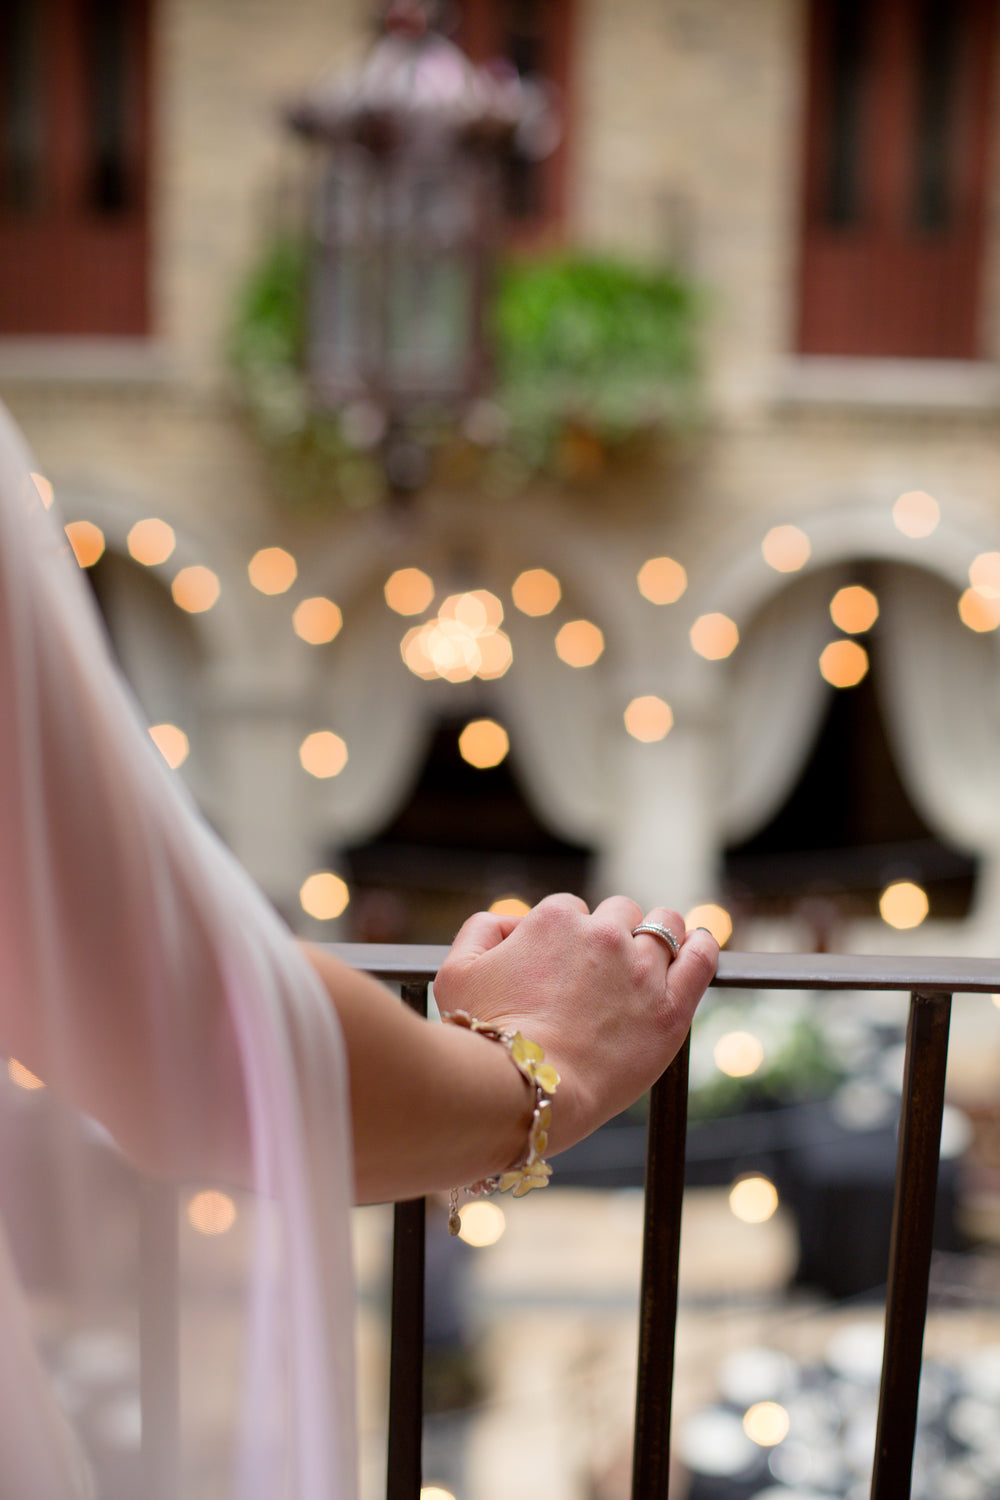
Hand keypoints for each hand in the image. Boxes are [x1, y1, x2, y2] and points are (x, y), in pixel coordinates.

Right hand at [432, 893, 718, 1155]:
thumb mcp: (456, 972)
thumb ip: (483, 929)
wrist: (523, 1094)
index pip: (569, 910)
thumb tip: (514, 923)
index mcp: (553, 920)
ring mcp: (641, 970)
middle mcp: (602, 934)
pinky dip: (704, 946)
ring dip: (657, 934)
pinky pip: (702, 958)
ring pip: (664, 926)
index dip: (565, 939)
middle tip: (599, 975)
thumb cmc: (483, 1039)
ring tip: (650, 960)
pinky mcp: (671, 1008)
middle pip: (618, 913)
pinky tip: (700, 945)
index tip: (562, 968)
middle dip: (610, 934)